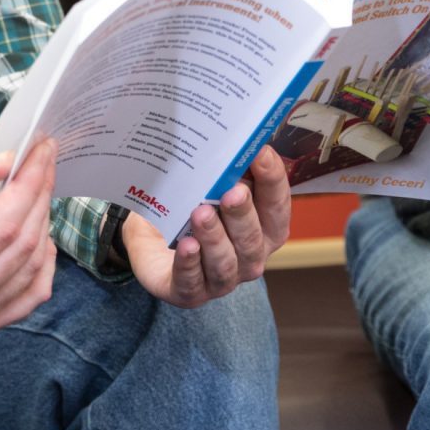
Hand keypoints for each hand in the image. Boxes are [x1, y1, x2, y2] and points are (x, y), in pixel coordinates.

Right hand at [0, 139, 57, 334]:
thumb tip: (5, 161)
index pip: (6, 223)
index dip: (31, 182)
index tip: (40, 150)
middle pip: (25, 244)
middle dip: (40, 195)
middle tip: (42, 161)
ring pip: (33, 269)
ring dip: (43, 223)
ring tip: (37, 189)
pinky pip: (30, 296)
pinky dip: (41, 263)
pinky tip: (36, 235)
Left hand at [120, 147, 291, 305]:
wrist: (152, 238)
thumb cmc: (190, 209)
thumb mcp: (209, 186)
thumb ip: (226, 170)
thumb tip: (234, 136)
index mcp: (265, 229)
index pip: (277, 207)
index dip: (273, 181)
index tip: (261, 153)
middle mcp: (250, 257)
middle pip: (253, 239)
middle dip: (243, 214)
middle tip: (232, 192)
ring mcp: (222, 279)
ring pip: (226, 263)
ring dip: (215, 238)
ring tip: (201, 213)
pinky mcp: (190, 292)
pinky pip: (193, 282)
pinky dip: (189, 264)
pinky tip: (185, 246)